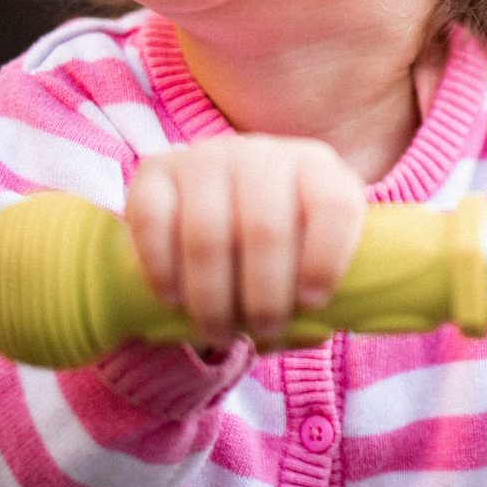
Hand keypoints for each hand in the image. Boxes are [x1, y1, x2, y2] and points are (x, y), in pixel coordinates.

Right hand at [125, 136, 366, 346]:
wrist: (221, 202)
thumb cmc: (279, 245)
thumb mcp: (310, 260)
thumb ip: (319, 297)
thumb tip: (312, 331)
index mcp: (317, 168)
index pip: (333, 204)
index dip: (325, 258)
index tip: (312, 303)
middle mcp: (263, 153)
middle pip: (265, 228)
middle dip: (265, 297)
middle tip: (262, 332)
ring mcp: (206, 157)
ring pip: (207, 234)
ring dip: (213, 299)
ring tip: (220, 333)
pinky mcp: (155, 170)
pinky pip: (153, 223)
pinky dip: (163, 272)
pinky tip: (174, 301)